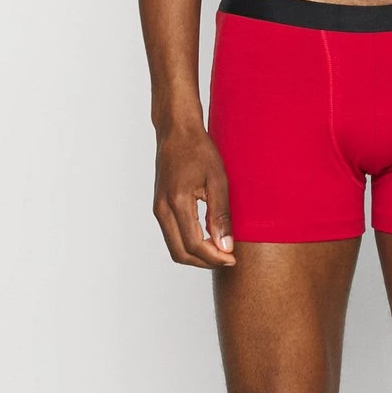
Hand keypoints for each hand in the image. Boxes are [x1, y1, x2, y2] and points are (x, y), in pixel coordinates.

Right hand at [153, 123, 236, 267]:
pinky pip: (172, 235)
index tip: (232, 258)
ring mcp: (158, 209)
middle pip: (180, 253)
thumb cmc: (199, 149)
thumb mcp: (217, 179)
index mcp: (176, 202)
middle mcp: (162, 209)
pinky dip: (188, 243)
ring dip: (196, 255)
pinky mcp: (160, 206)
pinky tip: (207, 237)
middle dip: (204, 262)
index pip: (193, 245)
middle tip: (227, 258)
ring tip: (220, 250)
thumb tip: (225, 246)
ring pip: (174, 247)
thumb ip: (220, 214)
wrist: (176, 130)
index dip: (214, 257)